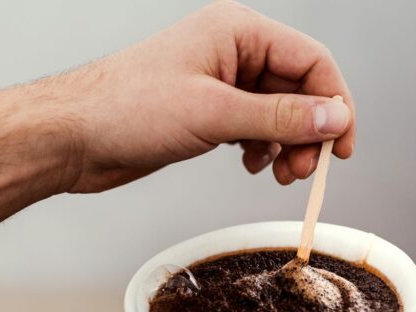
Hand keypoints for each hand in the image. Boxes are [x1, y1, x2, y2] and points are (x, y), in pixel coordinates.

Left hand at [52, 0, 354, 192]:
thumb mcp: (213, 114)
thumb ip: (280, 118)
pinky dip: (261, 149)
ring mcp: (219, 82)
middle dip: (308, 133)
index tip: (341, 148)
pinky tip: (251, 166)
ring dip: (286, 145)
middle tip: (304, 171)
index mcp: (237, 32)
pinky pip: (253, 127)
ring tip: (279, 175)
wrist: (74, 136)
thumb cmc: (126, 109)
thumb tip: (334, 119)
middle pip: (298, 89)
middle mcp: (232, 52)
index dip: (335, 104)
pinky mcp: (206, 111)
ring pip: (277, 113)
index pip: (311, 61)